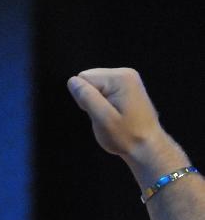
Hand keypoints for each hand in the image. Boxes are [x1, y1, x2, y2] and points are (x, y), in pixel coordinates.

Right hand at [67, 67, 188, 184]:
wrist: (147, 147)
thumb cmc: (125, 135)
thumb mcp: (102, 118)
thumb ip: (87, 97)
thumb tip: (72, 81)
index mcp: (120, 78)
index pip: (84, 78)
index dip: (84, 97)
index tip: (97, 112)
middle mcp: (125, 73)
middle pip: (90, 79)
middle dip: (90, 98)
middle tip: (103, 116)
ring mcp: (128, 80)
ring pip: (95, 85)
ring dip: (96, 102)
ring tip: (109, 116)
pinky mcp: (127, 88)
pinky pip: (104, 90)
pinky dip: (103, 102)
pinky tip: (113, 114)